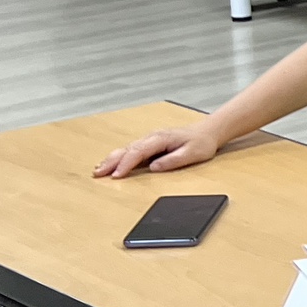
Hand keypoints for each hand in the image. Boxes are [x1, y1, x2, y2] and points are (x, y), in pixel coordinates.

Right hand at [95, 127, 219, 178]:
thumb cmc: (201, 143)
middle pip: (128, 150)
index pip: (139, 152)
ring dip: (112, 159)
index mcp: (161, 139)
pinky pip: (131, 150)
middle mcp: (152, 137)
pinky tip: (110, 163)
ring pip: (126, 149)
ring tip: (98, 170)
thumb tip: (154, 167)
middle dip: (111, 161)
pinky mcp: (150, 144)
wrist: (208, 131)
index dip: (126, 164)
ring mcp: (150, 140)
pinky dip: (119, 157)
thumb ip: (173, 160)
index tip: (116, 175)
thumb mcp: (193, 154)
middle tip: (98, 174)